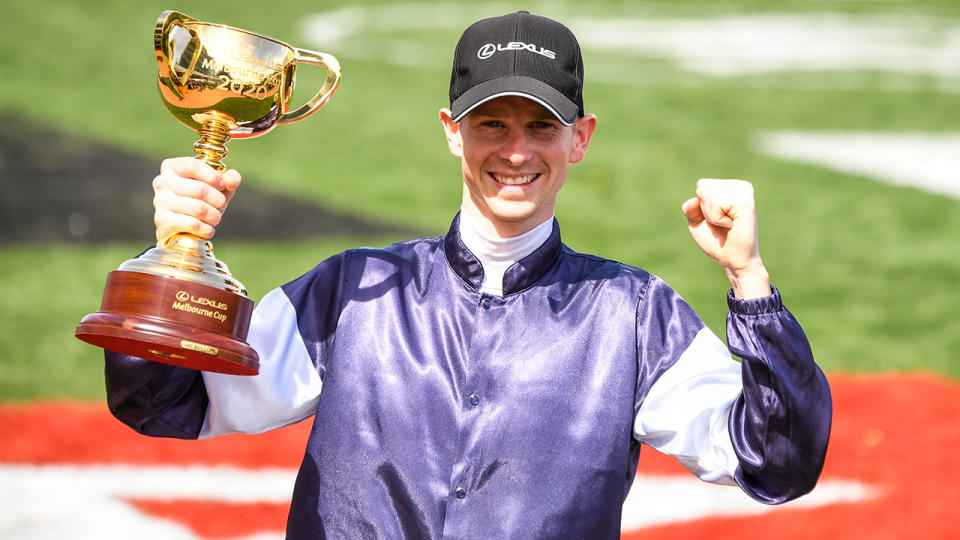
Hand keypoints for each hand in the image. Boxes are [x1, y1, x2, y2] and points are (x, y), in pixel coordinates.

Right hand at [152, 157, 241, 242]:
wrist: (181, 228)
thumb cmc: (202, 201)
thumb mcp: (218, 187)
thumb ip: (229, 179)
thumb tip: (231, 180)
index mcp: (172, 167)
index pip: (193, 165)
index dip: (213, 176)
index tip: (222, 185)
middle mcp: (162, 182)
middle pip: (200, 190)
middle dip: (218, 200)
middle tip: (221, 205)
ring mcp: (160, 201)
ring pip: (198, 208)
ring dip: (214, 216)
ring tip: (215, 217)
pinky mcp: (162, 220)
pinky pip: (192, 224)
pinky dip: (206, 229)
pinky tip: (207, 229)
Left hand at [681, 178, 771, 298]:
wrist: (733, 261)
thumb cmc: (718, 243)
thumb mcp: (697, 223)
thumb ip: (691, 209)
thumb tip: (694, 200)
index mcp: (731, 188)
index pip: (702, 185)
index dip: (701, 206)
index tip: (717, 220)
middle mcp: (740, 186)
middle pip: (703, 187)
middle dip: (705, 210)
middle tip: (722, 224)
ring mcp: (744, 192)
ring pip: (709, 193)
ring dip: (712, 215)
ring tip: (728, 224)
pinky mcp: (747, 202)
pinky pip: (717, 203)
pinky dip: (717, 218)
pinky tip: (732, 225)